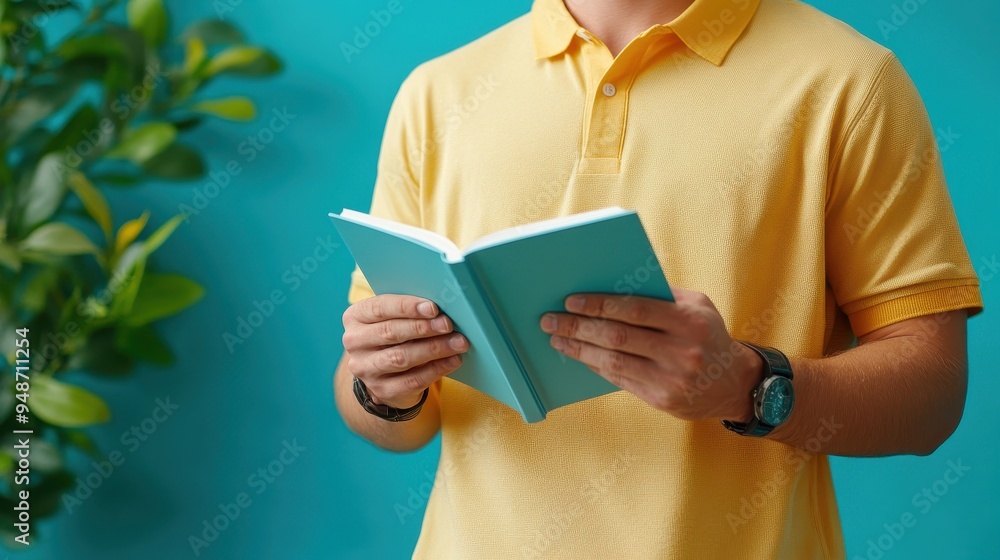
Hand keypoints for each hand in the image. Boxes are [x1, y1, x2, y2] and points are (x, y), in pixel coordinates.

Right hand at [342, 294, 468, 408]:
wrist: (382, 373)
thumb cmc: (394, 336)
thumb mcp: (393, 318)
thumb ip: (409, 311)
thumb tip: (441, 309)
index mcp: (355, 317)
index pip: (380, 308)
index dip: (407, 307)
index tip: (433, 307)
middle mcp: (354, 343)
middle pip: (391, 333)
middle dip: (423, 328)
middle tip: (448, 324)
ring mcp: (366, 369)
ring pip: (402, 358)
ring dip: (434, 348)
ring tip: (458, 342)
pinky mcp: (382, 390)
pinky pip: (412, 380)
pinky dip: (437, 369)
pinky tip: (453, 360)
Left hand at [539, 287, 762, 421]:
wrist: (734, 383)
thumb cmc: (708, 335)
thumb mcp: (697, 306)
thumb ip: (661, 295)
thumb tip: (611, 285)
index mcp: (689, 321)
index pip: (635, 309)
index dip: (599, 305)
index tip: (571, 301)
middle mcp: (681, 351)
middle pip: (618, 336)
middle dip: (579, 327)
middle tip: (550, 320)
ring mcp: (671, 379)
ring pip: (613, 361)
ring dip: (579, 349)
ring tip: (557, 339)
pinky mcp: (662, 400)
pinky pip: (620, 380)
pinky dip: (596, 366)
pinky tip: (579, 355)